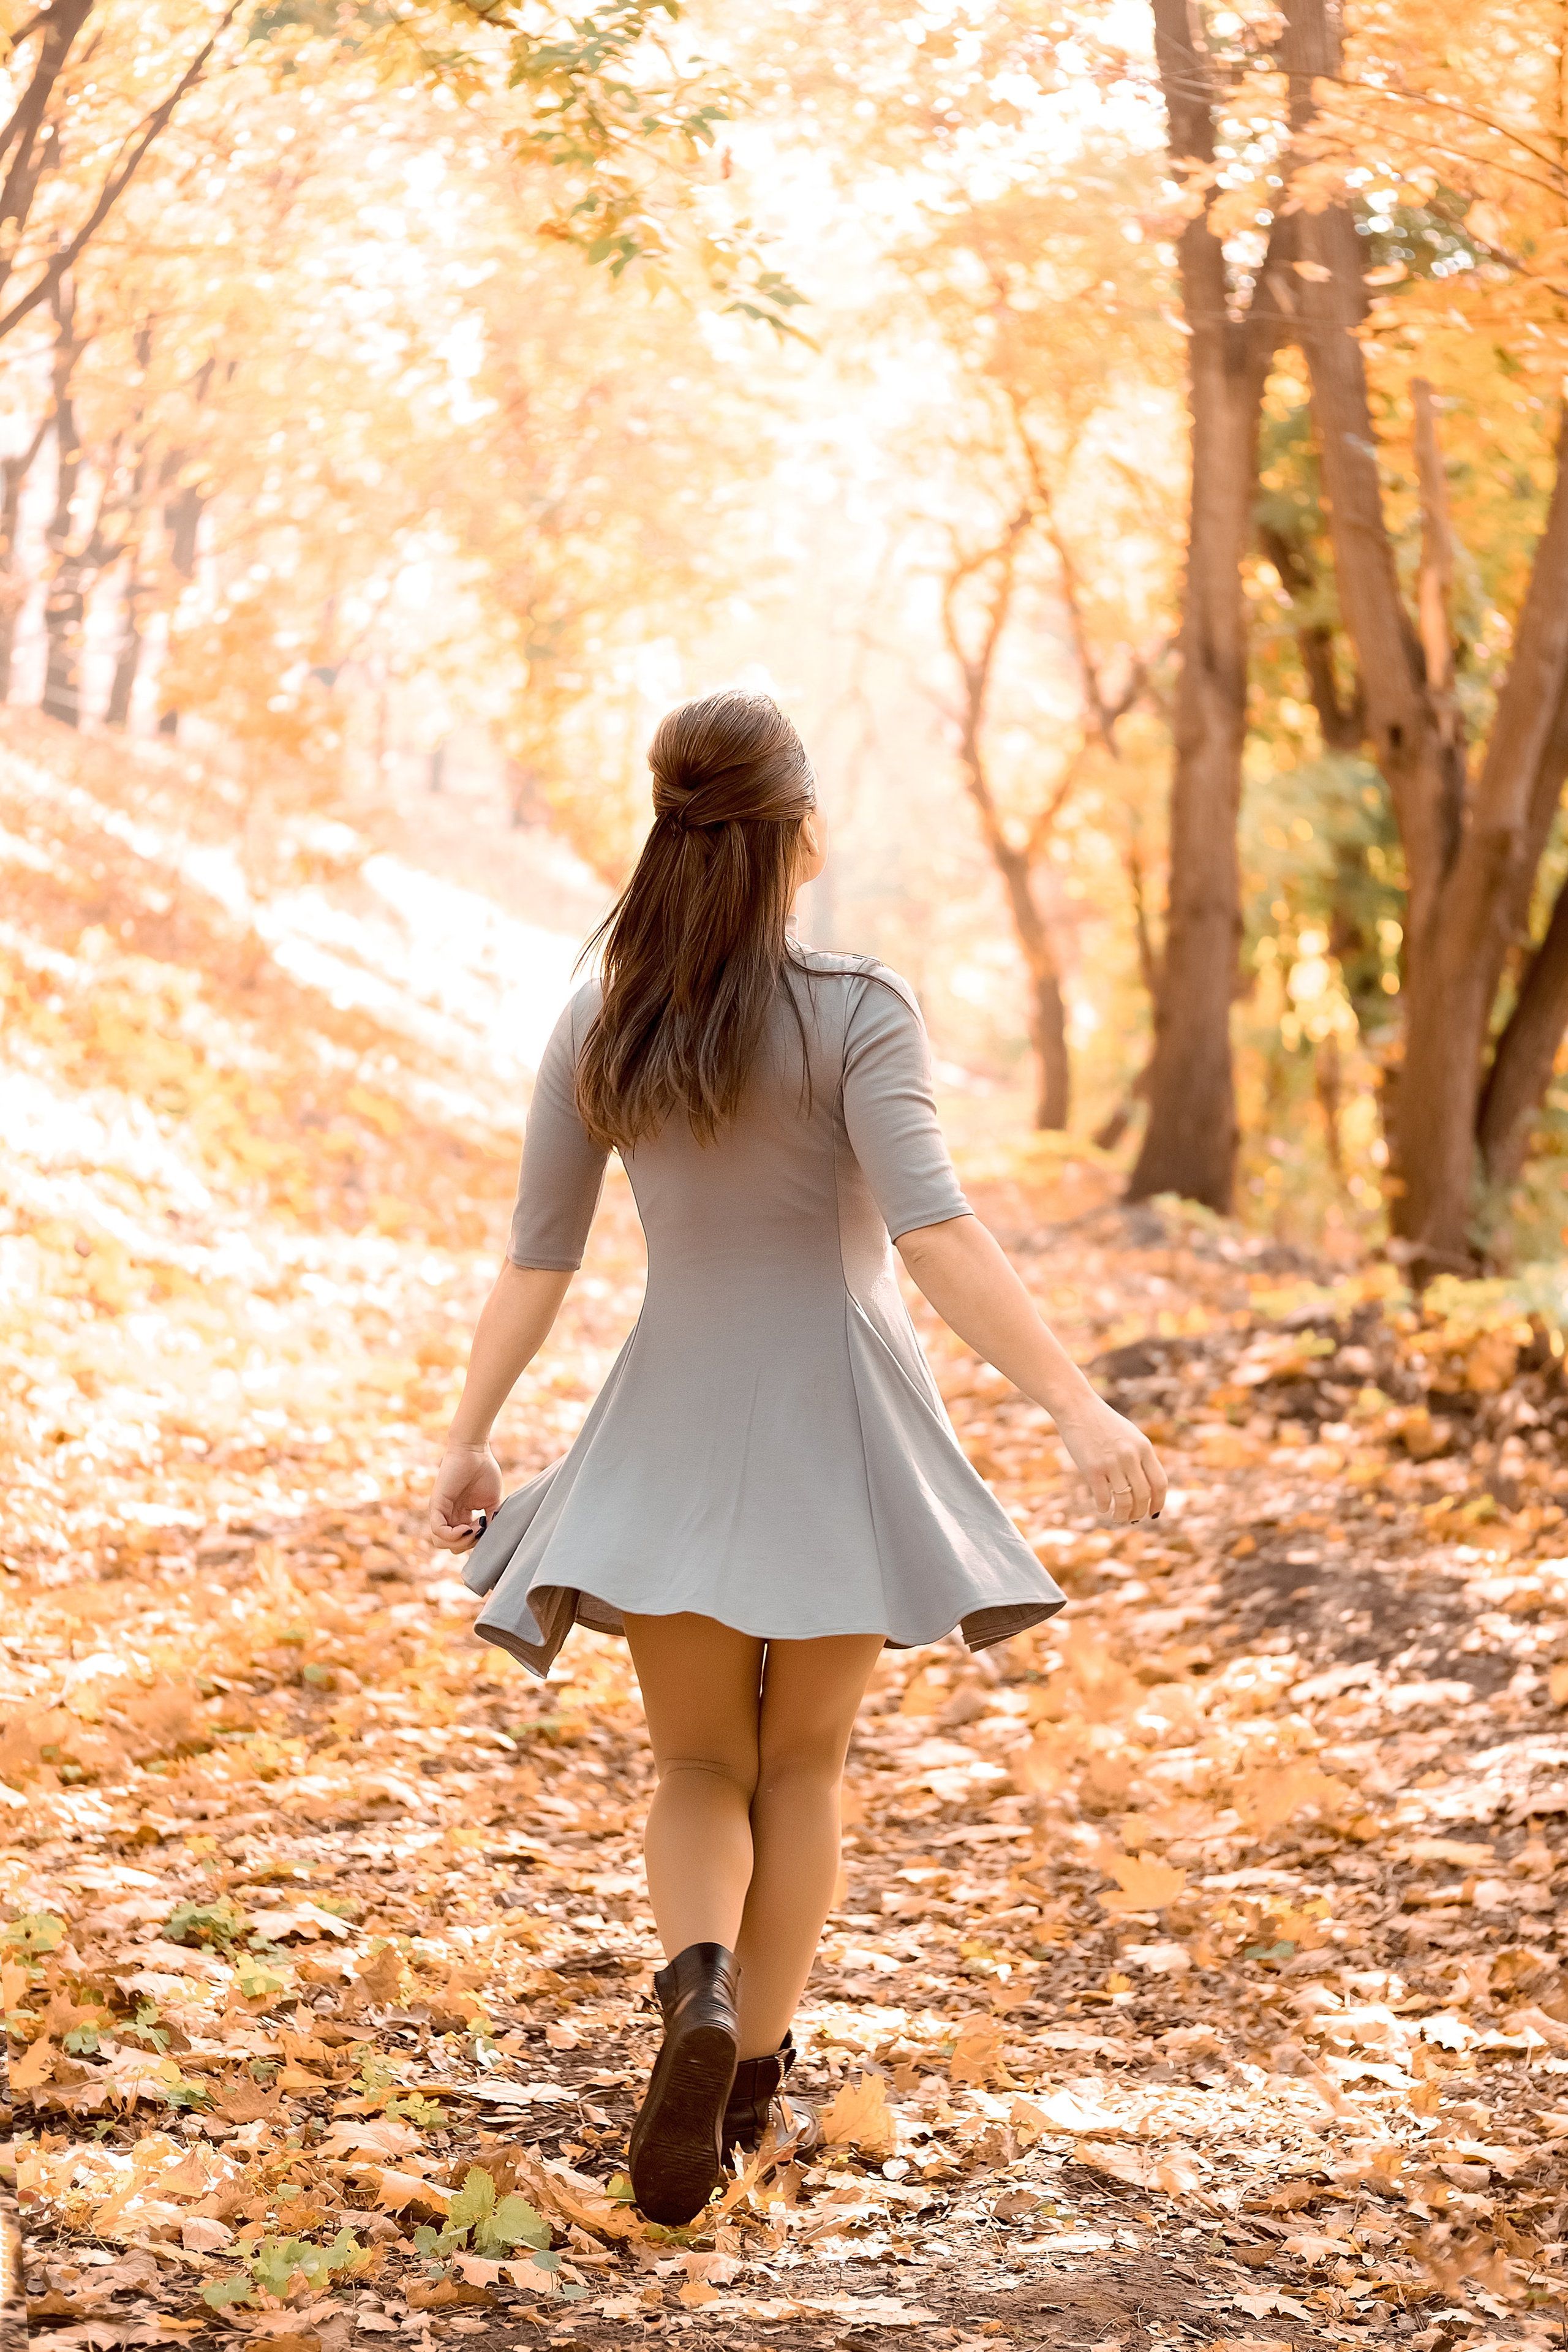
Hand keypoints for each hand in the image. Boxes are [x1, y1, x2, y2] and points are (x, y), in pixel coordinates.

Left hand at [430, 1444, 502, 1550]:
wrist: (475, 1450)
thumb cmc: (484, 1470)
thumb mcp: (491, 1502)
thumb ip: (490, 1520)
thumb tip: (490, 1537)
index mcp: (460, 1515)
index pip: (461, 1541)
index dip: (475, 1541)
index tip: (487, 1527)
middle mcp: (448, 1515)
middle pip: (450, 1545)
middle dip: (467, 1544)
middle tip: (479, 1530)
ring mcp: (440, 1511)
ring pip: (440, 1542)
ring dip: (460, 1542)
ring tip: (472, 1529)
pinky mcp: (436, 1505)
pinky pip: (438, 1530)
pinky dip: (453, 1535)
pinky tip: (467, 1526)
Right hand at [1053, 1395, 1166, 1522]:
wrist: (1077, 1407)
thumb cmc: (1103, 1423)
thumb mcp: (1130, 1436)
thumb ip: (1140, 1457)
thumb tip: (1146, 1486)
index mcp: (1144, 1448)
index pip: (1159, 1483)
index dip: (1159, 1502)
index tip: (1153, 1513)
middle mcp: (1131, 1456)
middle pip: (1143, 1495)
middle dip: (1139, 1512)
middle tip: (1133, 1518)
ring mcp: (1111, 1463)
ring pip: (1124, 1500)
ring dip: (1122, 1515)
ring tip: (1118, 1517)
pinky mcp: (1092, 1469)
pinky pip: (1103, 1497)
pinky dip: (1104, 1507)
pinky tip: (1102, 1507)